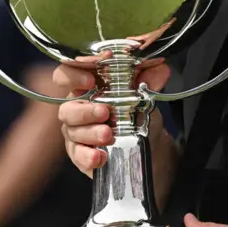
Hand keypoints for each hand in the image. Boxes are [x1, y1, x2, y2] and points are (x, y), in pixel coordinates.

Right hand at [54, 51, 171, 176]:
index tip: (91, 80)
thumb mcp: (145, 94)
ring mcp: (76, 132)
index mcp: (87, 88)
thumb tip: (161, 69)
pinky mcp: (80, 154)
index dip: (73, 75)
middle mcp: (77, 109)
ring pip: (72, 132)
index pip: (66, 75)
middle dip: (85, 111)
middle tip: (105, 113)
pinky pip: (77, 155)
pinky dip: (87, 156)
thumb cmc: (138, 112)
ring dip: (90, 133)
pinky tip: (100, 156)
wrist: (150, 144)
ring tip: (108, 135)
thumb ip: (149, 80)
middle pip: (67, 108)